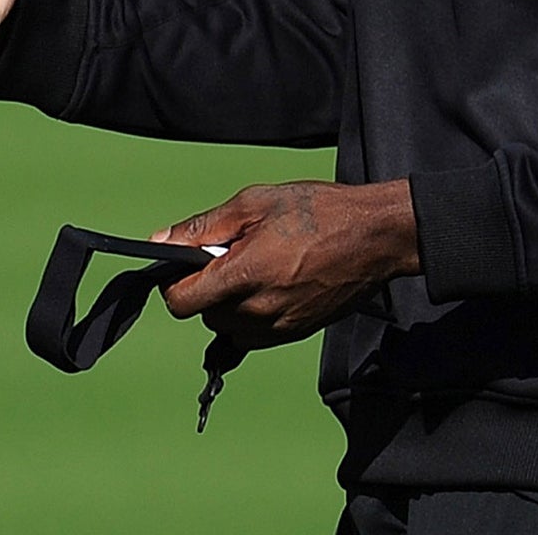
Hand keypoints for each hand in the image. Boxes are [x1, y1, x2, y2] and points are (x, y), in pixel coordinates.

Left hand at [154, 180, 419, 350]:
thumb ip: (202, 227)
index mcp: (244, 276)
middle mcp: (259, 311)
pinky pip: (256, 334)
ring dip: (230, 304)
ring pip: (229, 327)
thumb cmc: (318, 213)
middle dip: (207, 288)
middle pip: (205, 315)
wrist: (375, 237)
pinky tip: (272, 283)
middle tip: (232, 255)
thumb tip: (162, 241)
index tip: (186, 266)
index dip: (175, 283)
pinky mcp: (297, 333)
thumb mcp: (253, 203)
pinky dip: (253, 315)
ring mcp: (280, 327)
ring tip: (256, 268)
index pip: (182, 303)